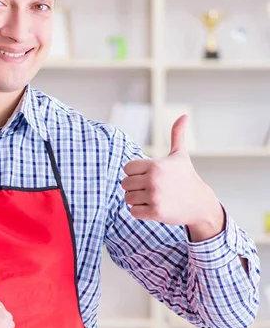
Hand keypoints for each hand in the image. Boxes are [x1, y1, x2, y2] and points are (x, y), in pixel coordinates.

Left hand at [121, 115, 224, 240]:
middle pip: (125, 184)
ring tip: (153, 197)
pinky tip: (154, 207)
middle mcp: (153, 179)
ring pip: (128, 198)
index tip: (147, 175)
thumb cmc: (187, 178)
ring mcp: (154, 196)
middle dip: (135, 187)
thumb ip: (177, 135)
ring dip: (137, 200)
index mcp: (155, 165)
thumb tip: (184, 115)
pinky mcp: (155, 212)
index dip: (135, 173)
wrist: (201, 204)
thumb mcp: (180, 156)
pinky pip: (133, 212)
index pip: (127, 168)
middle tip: (151, 188)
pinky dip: (141, 212)